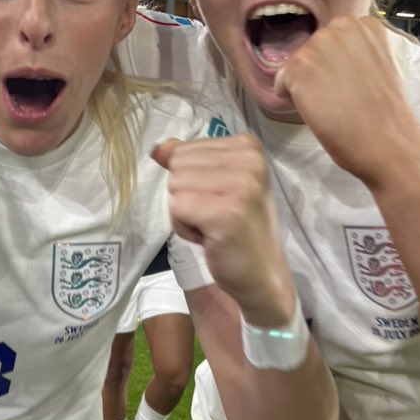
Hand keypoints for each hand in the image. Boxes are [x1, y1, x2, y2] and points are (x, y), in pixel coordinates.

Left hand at [152, 133, 295, 325]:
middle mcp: (250, 161)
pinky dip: (184, 228)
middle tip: (214, 214)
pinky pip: (176, 208)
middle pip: (178, 165)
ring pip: (174, 185)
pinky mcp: (228, 213)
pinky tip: (209, 237)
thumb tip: (158, 149)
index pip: (184, 150)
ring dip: (185, 212)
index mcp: (248, 146)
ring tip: (212, 225)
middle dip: (186, 195)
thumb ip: (186, 160)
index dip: (192, 179)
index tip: (218, 199)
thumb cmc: (237, 226)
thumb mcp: (214, 183)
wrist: (261, 273)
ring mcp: (242, 186)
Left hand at [275, 16, 419, 187]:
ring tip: (333, 103)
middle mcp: (340, 26)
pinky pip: (281, 83)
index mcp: (365, 24)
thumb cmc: (386, 112)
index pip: (334, 40)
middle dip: (319, 73)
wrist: (387, 141)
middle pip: (313, 50)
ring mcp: (318, 44)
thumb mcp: (380, 64)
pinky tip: (318, 109)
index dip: (337, 65)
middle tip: (341, 96)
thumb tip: (333, 58)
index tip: (350, 82)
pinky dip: (292, 100)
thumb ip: (358, 52)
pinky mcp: (299, 66)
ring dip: (306, 86)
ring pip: (297, 66)